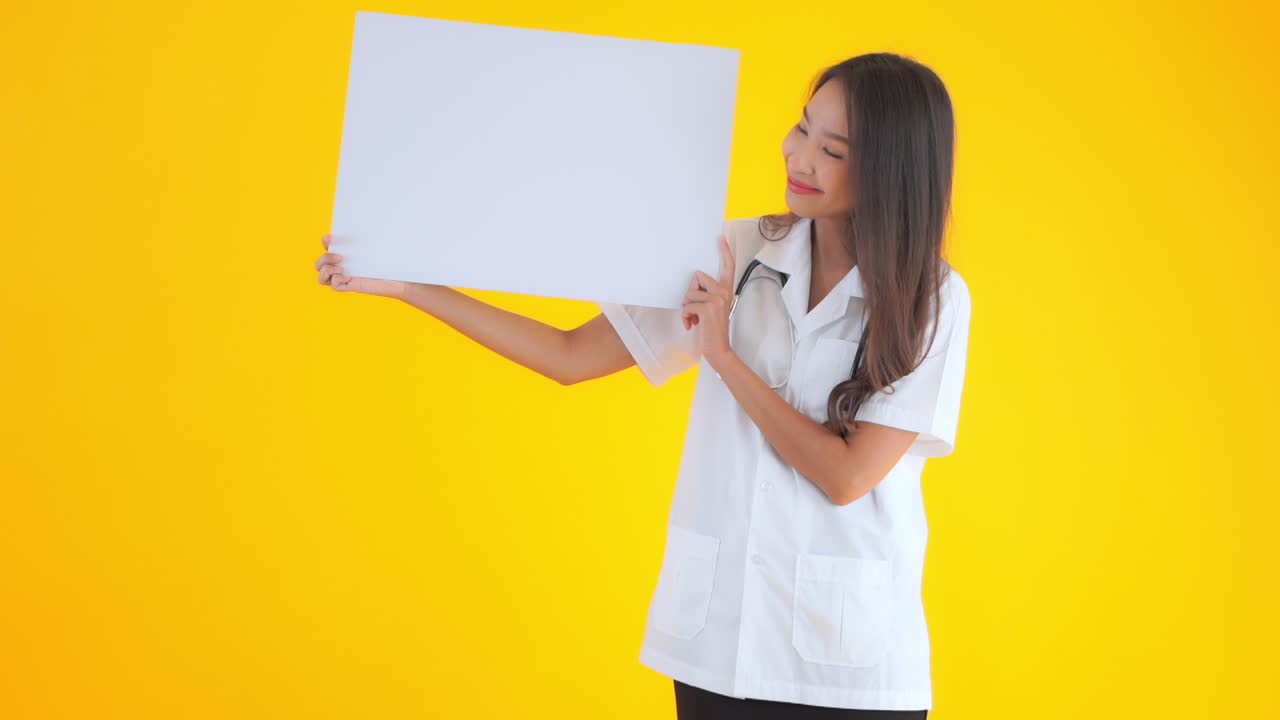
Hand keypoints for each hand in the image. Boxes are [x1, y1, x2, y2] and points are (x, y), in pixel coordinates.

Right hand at [315, 232, 410, 299]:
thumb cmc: (395, 259)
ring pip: (321, 276)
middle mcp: (344, 266)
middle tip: (342, 256)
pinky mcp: (350, 287)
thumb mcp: (384, 242)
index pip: (328, 246)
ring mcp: (346, 277)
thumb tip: (381, 209)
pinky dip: (336, 279)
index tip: (332, 237)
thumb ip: (377, 230)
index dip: (326, 240)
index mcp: (349, 253)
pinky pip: (333, 285)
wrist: (404, 278)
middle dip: (325, 257)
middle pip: (320, 262)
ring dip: (326, 269)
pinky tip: (349, 277)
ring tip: (344, 268)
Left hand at [681, 233, 736, 369]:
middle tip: (694, 308)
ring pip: (689, 293)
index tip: (721, 237)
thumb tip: (692, 289)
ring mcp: (717, 299)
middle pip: (697, 276)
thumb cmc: (712, 330)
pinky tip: (692, 324)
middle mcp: (724, 292)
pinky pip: (686, 305)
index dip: (725, 251)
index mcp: (726, 290)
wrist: (718, 349)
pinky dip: (685, 317)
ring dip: (686, 308)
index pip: (728, 266)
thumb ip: (708, 295)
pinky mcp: (708, 308)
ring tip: (694, 319)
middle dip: (689, 293)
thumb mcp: (713, 309)